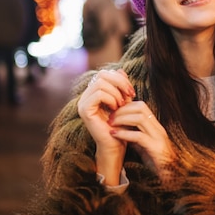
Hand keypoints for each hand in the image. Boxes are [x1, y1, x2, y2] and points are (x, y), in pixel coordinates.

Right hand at [77, 69, 134, 184]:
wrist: (116, 145)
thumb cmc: (121, 125)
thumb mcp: (124, 101)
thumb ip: (121, 86)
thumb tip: (121, 69)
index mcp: (93, 93)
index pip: (104, 74)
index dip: (119, 78)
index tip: (131, 90)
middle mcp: (85, 96)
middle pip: (101, 75)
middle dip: (119, 83)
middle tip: (129, 95)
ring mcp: (83, 103)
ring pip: (100, 83)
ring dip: (116, 92)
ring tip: (122, 104)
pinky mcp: (84, 110)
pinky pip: (98, 94)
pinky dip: (110, 98)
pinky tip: (116, 108)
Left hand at [108, 101, 176, 182]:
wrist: (170, 176)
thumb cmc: (156, 162)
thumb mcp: (143, 145)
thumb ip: (135, 136)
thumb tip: (121, 129)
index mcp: (155, 126)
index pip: (141, 106)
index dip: (126, 106)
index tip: (113, 112)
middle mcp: (158, 128)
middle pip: (141, 108)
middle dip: (123, 110)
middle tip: (110, 116)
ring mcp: (158, 137)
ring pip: (140, 118)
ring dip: (122, 119)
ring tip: (111, 124)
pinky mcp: (156, 148)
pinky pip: (139, 136)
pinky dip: (125, 134)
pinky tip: (115, 135)